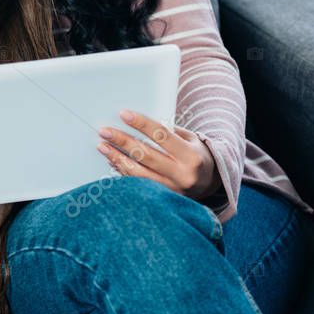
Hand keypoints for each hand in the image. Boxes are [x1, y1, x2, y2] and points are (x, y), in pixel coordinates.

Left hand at [98, 110, 222, 199]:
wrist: (210, 183)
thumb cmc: (196, 154)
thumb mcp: (190, 139)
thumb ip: (168, 132)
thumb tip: (138, 122)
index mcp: (191, 156)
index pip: (162, 136)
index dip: (142, 124)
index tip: (124, 114)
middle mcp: (182, 174)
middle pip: (146, 155)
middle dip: (122, 141)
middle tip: (105, 132)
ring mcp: (172, 189)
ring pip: (138, 173)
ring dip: (117, 158)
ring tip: (103, 146)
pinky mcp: (164, 198)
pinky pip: (138, 184)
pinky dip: (123, 172)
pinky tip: (113, 161)